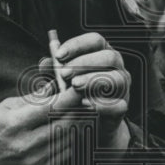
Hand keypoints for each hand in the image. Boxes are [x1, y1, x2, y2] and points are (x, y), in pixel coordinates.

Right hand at [0, 86, 84, 164]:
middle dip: (77, 110)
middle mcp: (26, 144)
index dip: (70, 96)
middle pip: (65, 124)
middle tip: (82, 101)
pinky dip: (70, 142)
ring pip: (69, 140)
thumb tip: (54, 85)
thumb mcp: (4, 107)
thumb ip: (33, 97)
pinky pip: (65, 155)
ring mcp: (34, 161)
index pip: (51, 107)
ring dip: (76, 126)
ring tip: (75, 115)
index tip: (79, 88)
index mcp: (15, 123)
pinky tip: (66, 134)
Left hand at [42, 32, 130, 148]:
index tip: (59, 55)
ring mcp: (122, 87)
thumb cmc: (74, 94)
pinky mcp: (122, 107)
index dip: (78, 45)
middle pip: (109, 57)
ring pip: (117, 78)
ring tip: (75, 86)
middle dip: (85, 63)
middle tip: (64, 73)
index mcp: (102, 54)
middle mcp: (116, 68)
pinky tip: (84, 103)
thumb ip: (54, 71)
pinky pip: (118, 104)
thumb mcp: (61, 81)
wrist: (88, 123)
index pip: (95, 41)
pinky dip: (102, 104)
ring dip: (94, 80)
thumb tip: (43, 63)